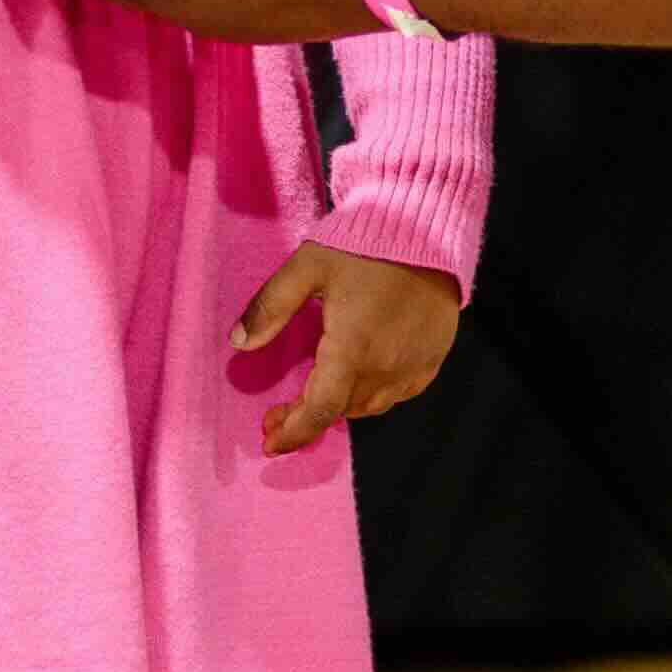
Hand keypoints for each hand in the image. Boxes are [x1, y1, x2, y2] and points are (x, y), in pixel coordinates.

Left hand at [233, 238, 462, 458]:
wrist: (427, 229)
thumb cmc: (364, 244)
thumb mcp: (307, 267)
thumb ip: (270, 306)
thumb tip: (239, 343)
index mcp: (351, 349)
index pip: (319, 411)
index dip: (293, 433)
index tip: (270, 442)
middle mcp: (385, 367)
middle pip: (341, 411)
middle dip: (307, 416)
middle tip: (281, 411)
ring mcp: (413, 366)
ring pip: (370, 406)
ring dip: (340, 405)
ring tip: (319, 391)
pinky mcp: (432, 359)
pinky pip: (398, 393)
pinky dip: (373, 393)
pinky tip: (360, 375)